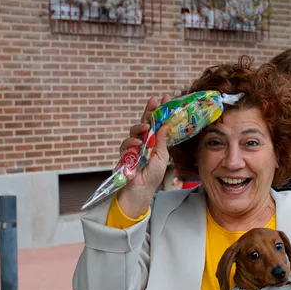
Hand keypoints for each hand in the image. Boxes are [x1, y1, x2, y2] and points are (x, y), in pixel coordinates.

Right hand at [116, 95, 173, 218]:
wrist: (141, 191)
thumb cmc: (152, 176)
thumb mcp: (162, 157)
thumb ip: (162, 141)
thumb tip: (165, 125)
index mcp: (154, 142)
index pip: (157, 123)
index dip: (160, 112)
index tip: (166, 98)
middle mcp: (143, 142)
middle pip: (145, 122)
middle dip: (149, 111)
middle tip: (154, 101)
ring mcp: (133, 147)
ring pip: (134, 131)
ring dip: (140, 127)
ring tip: (146, 127)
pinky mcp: (124, 153)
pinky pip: (126, 143)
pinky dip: (132, 142)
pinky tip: (138, 144)